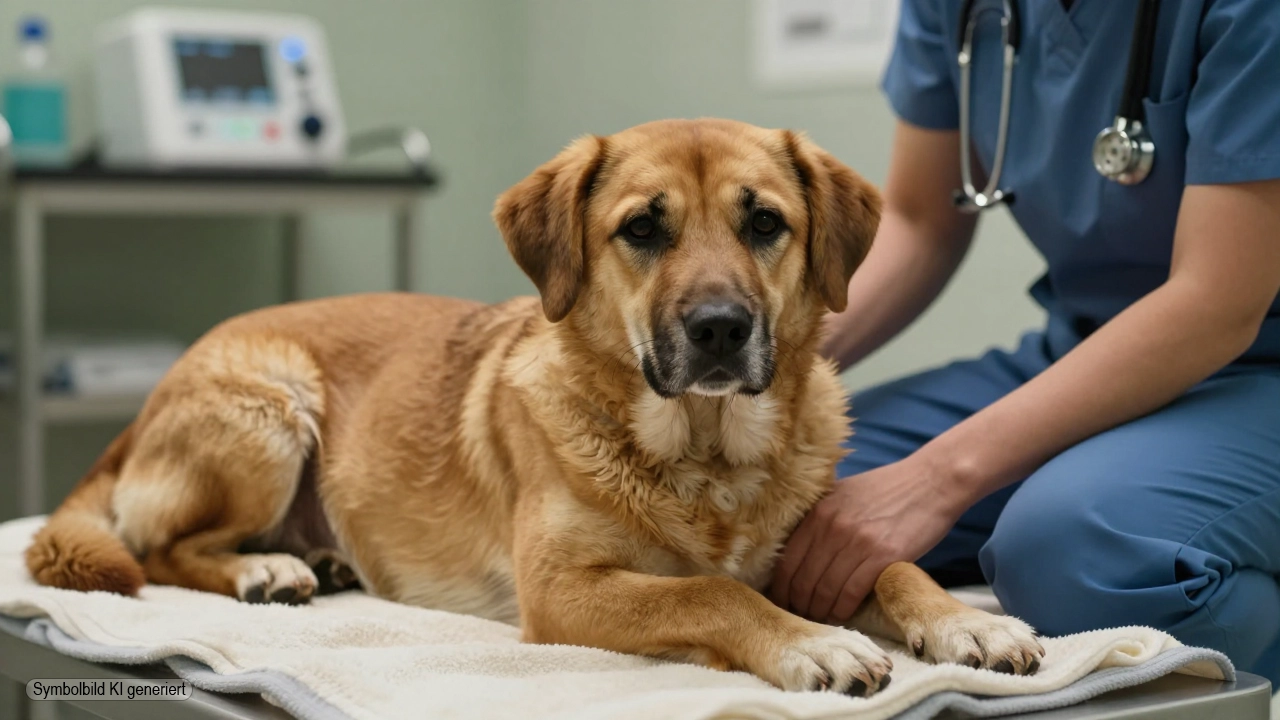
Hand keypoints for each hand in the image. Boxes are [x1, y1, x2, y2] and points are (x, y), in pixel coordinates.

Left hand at [771, 453, 969, 623]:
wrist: (932, 481)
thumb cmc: (889, 490)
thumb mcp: (844, 495)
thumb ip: (821, 518)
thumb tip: (798, 551)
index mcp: (818, 512)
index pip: (787, 560)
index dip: (781, 587)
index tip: (782, 602)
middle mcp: (832, 527)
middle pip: (802, 579)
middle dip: (798, 604)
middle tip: (800, 617)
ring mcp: (857, 542)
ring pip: (825, 590)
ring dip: (820, 612)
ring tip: (820, 620)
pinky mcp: (883, 556)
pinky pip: (851, 593)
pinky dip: (842, 610)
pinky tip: (841, 615)